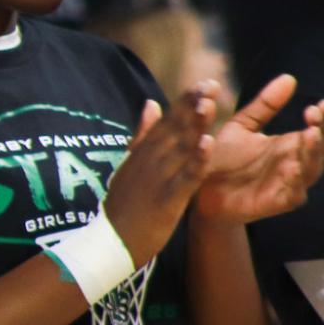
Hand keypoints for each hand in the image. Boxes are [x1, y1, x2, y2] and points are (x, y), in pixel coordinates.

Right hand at [102, 91, 214, 262]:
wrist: (112, 241)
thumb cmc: (124, 204)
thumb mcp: (129, 163)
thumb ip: (143, 133)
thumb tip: (151, 103)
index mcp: (143, 152)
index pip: (166, 121)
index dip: (185, 102)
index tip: (203, 84)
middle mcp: (149, 161)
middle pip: (175, 129)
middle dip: (193, 106)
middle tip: (211, 85)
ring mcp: (157, 179)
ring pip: (180, 148)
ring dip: (195, 126)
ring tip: (209, 105)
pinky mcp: (166, 199)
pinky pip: (185, 177)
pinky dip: (196, 160)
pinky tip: (208, 144)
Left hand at [195, 75, 323, 224]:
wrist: (201, 192)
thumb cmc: (225, 159)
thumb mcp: (243, 126)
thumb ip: (265, 106)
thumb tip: (289, 77)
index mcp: (291, 144)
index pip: (317, 129)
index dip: (322, 117)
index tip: (320, 102)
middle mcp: (296, 163)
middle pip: (321, 147)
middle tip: (316, 113)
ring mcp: (289, 183)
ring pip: (311, 169)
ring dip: (313, 152)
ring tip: (310, 133)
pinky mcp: (277, 202)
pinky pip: (293, 193)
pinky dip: (296, 182)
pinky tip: (293, 168)